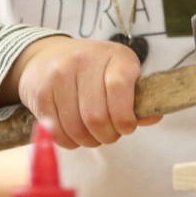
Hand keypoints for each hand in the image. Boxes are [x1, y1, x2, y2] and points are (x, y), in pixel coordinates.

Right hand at [0, 36, 158, 148]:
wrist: (48, 54)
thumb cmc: (94, 69)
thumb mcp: (120, 72)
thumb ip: (138, 98)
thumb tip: (154, 117)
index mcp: (112, 55)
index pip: (119, 87)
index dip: (125, 117)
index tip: (127, 127)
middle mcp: (83, 60)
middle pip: (96, 116)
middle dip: (107, 135)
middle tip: (109, 134)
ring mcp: (58, 76)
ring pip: (76, 128)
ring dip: (89, 141)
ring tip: (93, 135)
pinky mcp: (40, 93)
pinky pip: (57, 132)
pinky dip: (70, 141)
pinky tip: (76, 133)